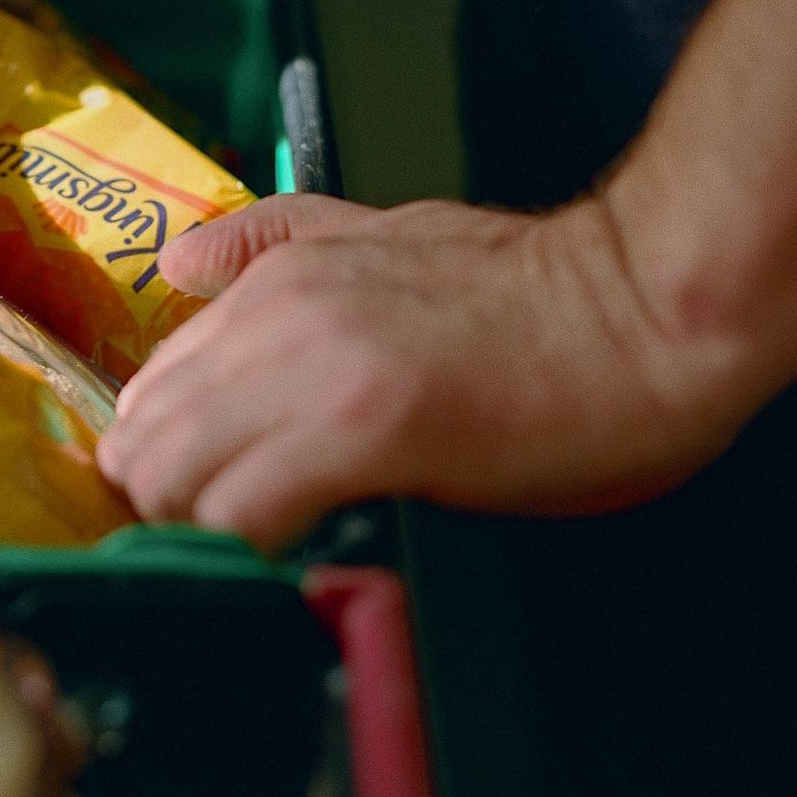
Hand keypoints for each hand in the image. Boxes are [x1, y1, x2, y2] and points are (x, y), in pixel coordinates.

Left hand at [96, 193, 747, 551]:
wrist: (654, 306)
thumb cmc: (546, 291)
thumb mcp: (385, 230)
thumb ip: (273, 242)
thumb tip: (181, 262)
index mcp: (276, 277)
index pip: (151, 386)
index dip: (161, 459)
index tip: (196, 504)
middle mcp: (275, 315)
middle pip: (142, 437)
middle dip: (162, 507)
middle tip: (217, 548)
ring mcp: (312, 368)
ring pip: (172, 476)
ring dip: (195, 534)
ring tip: (252, 560)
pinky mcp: (363, 428)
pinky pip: (243, 511)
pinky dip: (245, 552)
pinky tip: (287, 566)